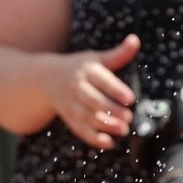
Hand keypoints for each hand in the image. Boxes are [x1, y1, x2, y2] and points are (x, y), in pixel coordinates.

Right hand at [46, 34, 139, 148]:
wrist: (46, 78)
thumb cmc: (80, 67)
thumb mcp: (97, 58)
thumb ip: (119, 54)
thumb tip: (135, 40)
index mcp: (87, 71)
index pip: (102, 80)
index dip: (116, 90)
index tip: (130, 99)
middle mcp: (77, 88)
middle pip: (94, 101)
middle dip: (111, 110)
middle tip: (129, 117)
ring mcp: (72, 105)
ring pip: (88, 117)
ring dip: (105, 125)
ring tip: (123, 130)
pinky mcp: (70, 118)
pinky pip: (81, 130)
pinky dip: (93, 138)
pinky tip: (108, 143)